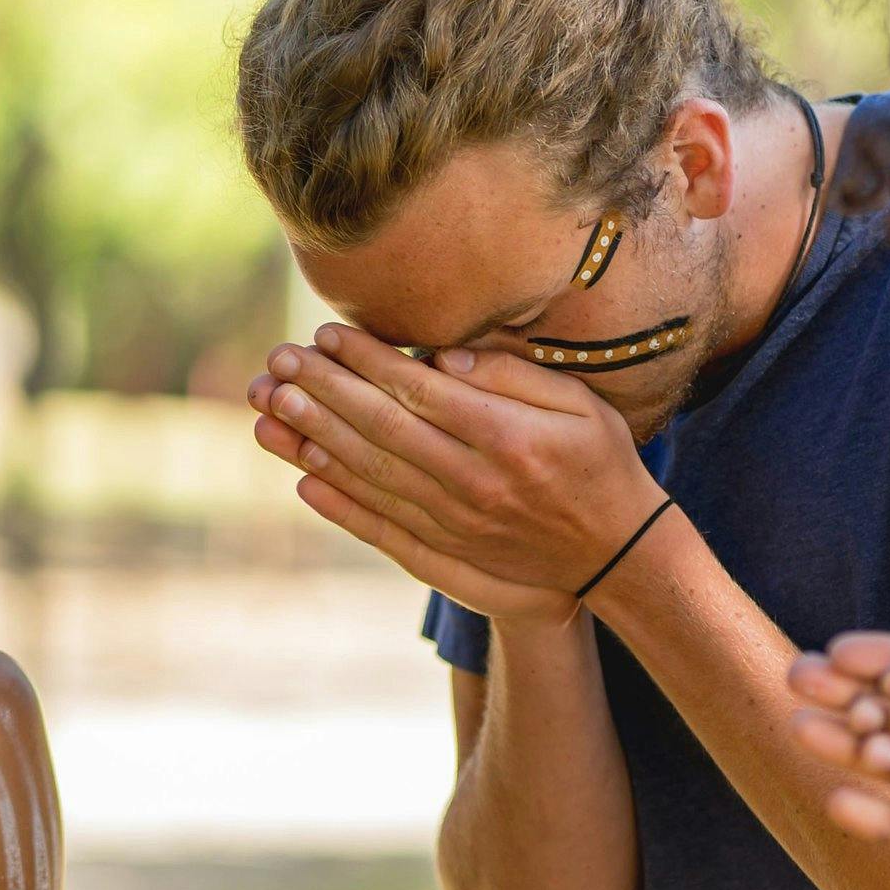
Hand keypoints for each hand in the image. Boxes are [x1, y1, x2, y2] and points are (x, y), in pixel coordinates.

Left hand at [245, 326, 663, 626]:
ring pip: (372, 476)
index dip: (367, 362)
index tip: (324, 335)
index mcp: (508, 438)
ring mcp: (457, 523)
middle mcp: (475, 483)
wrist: (618, 554)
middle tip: (277, 363)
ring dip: (316, 441)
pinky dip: (339, 501)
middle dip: (323, 393)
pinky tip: (302, 475)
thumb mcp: (582, 406)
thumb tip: (443, 358)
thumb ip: (513, 377)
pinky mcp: (448, 550)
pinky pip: (381, 524)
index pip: (420, 392)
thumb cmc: (602, 465)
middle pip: (383, 431)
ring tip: (271, 409)